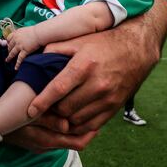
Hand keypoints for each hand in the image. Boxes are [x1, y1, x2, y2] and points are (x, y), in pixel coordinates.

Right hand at [4, 114, 97, 152]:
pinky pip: (55, 137)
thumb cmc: (10, 116)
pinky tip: (63, 115)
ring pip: (65, 139)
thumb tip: (67, 124)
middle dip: (85, 128)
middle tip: (94, 113)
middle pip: (74, 141)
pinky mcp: (36, 141)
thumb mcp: (29, 116)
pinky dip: (62, 128)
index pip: (78, 142)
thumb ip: (48, 120)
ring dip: (73, 127)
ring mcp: (40, 145)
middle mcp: (46, 146)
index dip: (91, 132)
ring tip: (81, 112)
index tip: (98, 118)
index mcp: (47, 140)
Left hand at [5, 27, 40, 69]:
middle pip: (9, 46)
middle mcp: (16, 39)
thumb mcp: (25, 30)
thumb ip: (21, 33)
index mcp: (16, 33)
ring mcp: (20, 46)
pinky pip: (20, 58)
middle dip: (8, 50)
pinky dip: (17, 64)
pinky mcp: (25, 51)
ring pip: (12, 53)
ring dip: (9, 58)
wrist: (40, 33)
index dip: (8, 43)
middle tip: (7, 54)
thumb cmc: (35, 31)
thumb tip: (20, 36)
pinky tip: (16, 68)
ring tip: (7, 61)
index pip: (8, 38)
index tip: (7, 45)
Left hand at [29, 23, 160, 134]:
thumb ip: (56, 48)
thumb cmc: (104, 43)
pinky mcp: (114, 108)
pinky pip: (91, 126)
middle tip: (44, 108)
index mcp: (84, 65)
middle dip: (52, 110)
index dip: (41, 102)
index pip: (58, 89)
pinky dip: (79, 126)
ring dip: (64, 119)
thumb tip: (37, 59)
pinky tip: (72, 119)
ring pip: (76, 120)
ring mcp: (107, 98)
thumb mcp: (80, 40)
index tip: (30, 111)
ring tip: (57, 113)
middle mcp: (97, 84)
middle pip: (65, 108)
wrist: (137, 50)